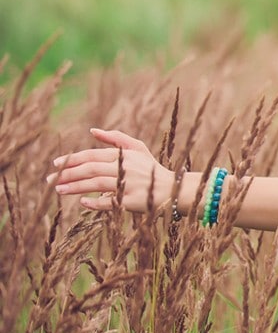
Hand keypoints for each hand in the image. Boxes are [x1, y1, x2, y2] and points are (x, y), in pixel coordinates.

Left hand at [49, 128, 173, 212]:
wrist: (173, 189)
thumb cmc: (150, 169)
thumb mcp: (137, 149)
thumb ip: (116, 138)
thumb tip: (92, 130)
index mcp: (125, 155)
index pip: (93, 155)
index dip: (73, 159)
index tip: (56, 164)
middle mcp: (126, 168)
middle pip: (91, 169)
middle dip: (68, 174)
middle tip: (50, 180)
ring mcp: (130, 184)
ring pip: (97, 184)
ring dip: (75, 187)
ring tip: (58, 190)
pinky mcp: (133, 201)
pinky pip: (110, 202)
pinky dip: (95, 202)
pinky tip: (83, 202)